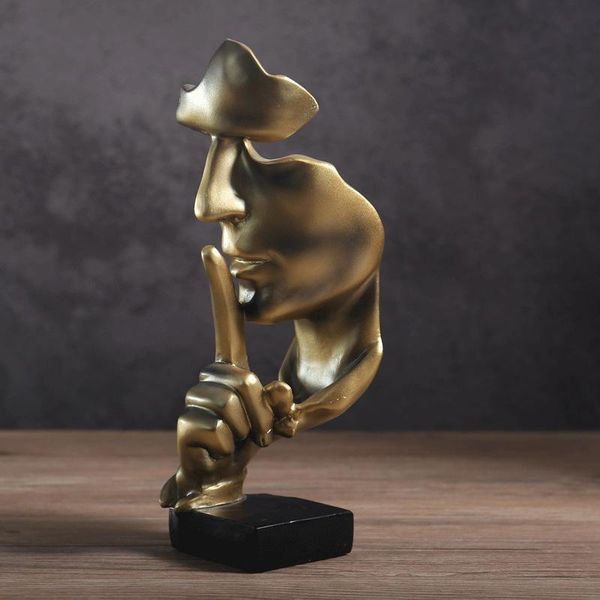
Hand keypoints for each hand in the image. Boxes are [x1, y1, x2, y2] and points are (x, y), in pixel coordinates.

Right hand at [160, 246, 295, 510]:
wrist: (217, 475)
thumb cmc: (248, 439)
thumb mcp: (276, 416)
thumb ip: (289, 402)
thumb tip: (282, 389)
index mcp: (232, 365)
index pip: (228, 321)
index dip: (219, 287)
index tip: (209, 251)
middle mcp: (210, 374)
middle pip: (248, 381)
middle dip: (264, 416)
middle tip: (253, 431)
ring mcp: (195, 397)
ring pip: (240, 407)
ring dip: (250, 433)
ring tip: (237, 440)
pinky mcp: (187, 424)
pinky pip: (226, 432)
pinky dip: (232, 450)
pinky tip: (217, 453)